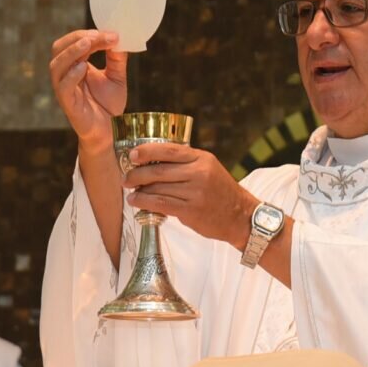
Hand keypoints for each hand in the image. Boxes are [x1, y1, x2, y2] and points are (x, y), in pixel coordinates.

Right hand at [49, 30, 125, 148]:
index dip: (89, 34)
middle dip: (77, 38)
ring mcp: (64, 89)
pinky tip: (84, 68)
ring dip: (72, 52)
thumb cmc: (109, 104)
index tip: (111, 33)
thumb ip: (117, 58)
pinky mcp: (68, 104)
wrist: (111, 130)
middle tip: (97, 35)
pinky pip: (62, 87)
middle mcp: (66, 74)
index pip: (73, 42)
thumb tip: (119, 37)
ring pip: (56, 65)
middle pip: (59, 48)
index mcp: (75, 65)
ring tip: (88, 43)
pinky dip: (71, 75)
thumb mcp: (117, 76)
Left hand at [122, 143, 259, 249]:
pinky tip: (136, 202)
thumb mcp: (209, 169)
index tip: (133, 155)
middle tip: (127, 177)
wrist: (241, 216)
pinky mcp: (191, 210)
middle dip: (138, 173)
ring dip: (139, 190)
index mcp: (202, 158)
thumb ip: (186, 164)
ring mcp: (195, 192)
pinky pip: (160, 203)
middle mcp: (199, 172)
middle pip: (159, 170)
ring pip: (158, 188)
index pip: (169, 150)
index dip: (147, 151)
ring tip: (130, 191)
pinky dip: (144, 202)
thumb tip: (153, 163)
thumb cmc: (221, 192)